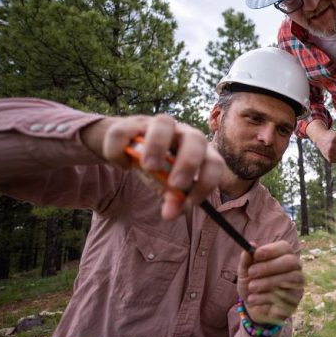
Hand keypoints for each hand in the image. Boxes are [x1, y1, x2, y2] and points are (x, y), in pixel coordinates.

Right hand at [81, 114, 224, 219]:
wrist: (129, 147)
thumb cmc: (159, 169)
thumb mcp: (168, 186)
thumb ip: (174, 200)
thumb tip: (170, 214)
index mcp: (199, 151)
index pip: (215, 162)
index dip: (207, 182)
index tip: (190, 202)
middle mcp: (183, 133)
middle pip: (196, 137)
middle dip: (188, 162)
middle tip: (174, 184)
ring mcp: (157, 125)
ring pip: (164, 122)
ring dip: (157, 146)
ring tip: (148, 167)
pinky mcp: (131, 123)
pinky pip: (124, 132)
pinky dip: (120, 151)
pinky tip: (123, 166)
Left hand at [236, 241, 303, 325]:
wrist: (254, 308)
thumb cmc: (252, 284)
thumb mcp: (245, 272)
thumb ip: (247, 259)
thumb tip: (251, 244)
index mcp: (284, 256)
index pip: (285, 247)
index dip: (271, 250)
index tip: (256, 254)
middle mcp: (295, 268)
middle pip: (291, 261)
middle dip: (269, 266)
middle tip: (252, 272)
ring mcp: (298, 284)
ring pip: (289, 278)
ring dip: (267, 283)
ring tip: (251, 288)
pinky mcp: (295, 300)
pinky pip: (285, 296)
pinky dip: (266, 297)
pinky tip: (255, 299)